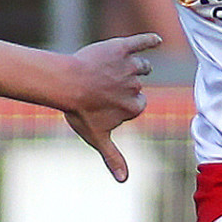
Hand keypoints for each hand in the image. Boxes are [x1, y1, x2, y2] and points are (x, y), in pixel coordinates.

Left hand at [61, 32, 161, 181]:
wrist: (65, 83)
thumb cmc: (79, 112)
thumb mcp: (97, 137)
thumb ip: (113, 157)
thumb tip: (124, 181)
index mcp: (134, 107)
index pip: (138, 106)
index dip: (123, 106)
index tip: (106, 105)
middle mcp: (136, 86)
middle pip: (138, 85)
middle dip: (125, 86)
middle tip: (103, 88)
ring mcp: (130, 66)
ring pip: (140, 66)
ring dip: (133, 67)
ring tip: (114, 70)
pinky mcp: (122, 47)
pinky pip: (141, 42)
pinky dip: (149, 41)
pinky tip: (156, 40)